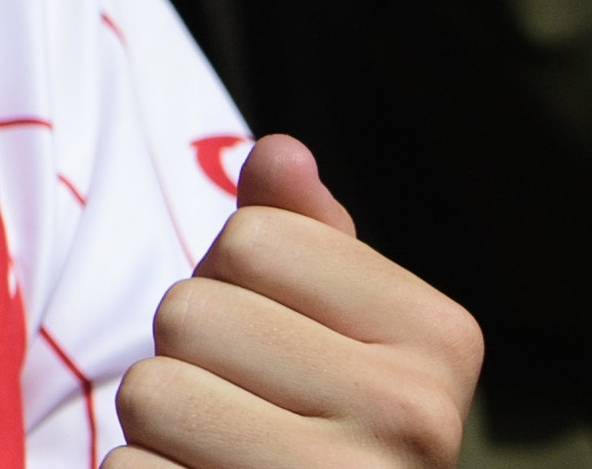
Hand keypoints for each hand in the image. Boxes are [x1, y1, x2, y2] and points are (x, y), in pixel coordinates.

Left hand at [111, 138, 479, 468]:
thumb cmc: (324, 429)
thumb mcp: (338, 331)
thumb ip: (307, 241)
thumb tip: (278, 152)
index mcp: (441, 338)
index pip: (251, 236)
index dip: (237, 283)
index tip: (288, 350)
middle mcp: (416, 421)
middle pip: (190, 313)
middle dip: (192, 358)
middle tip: (248, 415)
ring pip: (150, 392)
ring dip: (160, 429)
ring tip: (227, 460)